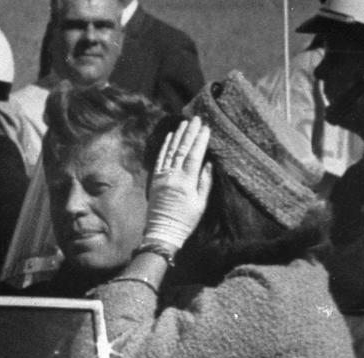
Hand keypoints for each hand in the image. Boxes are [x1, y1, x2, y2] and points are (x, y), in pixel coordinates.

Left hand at [144, 116, 212, 249]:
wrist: (162, 232)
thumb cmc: (185, 221)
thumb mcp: (201, 204)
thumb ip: (205, 182)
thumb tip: (208, 163)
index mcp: (186, 182)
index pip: (194, 156)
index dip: (200, 141)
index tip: (206, 128)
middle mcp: (172, 177)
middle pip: (182, 150)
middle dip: (190, 133)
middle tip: (196, 118)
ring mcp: (162, 177)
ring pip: (170, 152)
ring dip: (177, 136)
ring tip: (184, 123)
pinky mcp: (154, 180)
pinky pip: (160, 159)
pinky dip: (165, 147)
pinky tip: (170, 137)